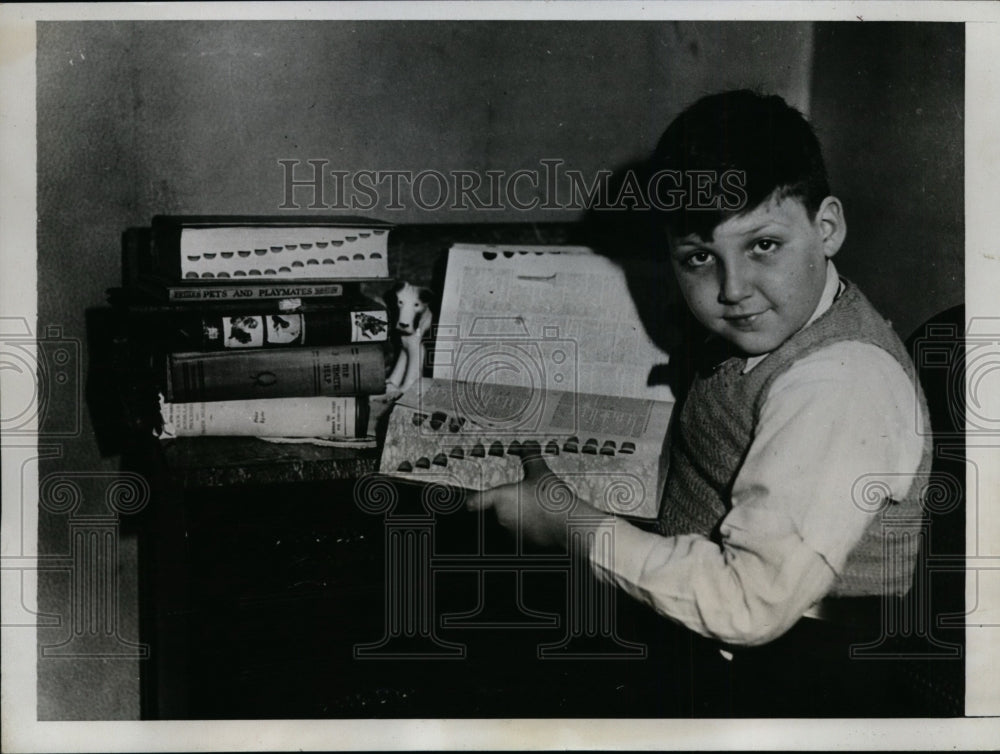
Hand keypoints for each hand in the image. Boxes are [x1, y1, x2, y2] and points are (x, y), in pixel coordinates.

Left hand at [466, 441, 608, 551]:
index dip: (472, 501)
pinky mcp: (525, 544)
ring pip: (510, 523)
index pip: (475, 502)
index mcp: (500, 499)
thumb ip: (530, 457)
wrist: (567, 524)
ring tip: (538, 508)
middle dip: (508, 505)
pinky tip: (544, 520)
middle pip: (497, 511)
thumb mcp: (540, 471)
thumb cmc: (551, 499)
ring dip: (519, 517)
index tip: (470, 501)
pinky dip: (530, 528)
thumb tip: (528, 446)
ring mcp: (512, 533)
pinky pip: (523, 534)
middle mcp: (501, 518)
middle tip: (524, 497)